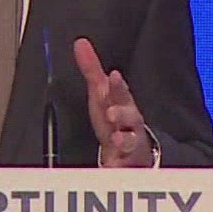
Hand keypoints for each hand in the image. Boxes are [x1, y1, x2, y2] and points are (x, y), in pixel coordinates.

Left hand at [72, 38, 154, 167]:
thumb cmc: (115, 119)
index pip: (121, 93)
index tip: (113, 76)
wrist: (131, 151)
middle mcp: (130, 124)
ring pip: (132, 142)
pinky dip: (119, 168)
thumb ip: (91, 69)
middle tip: (111, 111)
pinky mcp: (128, 166)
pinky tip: (112, 168)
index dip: (118, 86)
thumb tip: (80, 43)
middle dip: (122, 113)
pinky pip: (125, 168)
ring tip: (115, 138)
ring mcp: (131, 145)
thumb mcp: (101, 94)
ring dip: (125, 139)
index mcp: (122, 105)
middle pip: (131, 116)